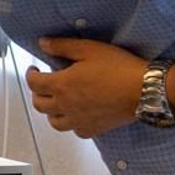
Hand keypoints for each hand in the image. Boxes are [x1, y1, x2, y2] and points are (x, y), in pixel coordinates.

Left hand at [24, 37, 147, 137]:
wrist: (144, 90)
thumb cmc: (118, 68)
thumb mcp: (88, 49)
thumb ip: (62, 46)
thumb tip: (43, 43)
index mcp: (62, 85)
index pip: (34, 84)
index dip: (30, 75)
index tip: (34, 70)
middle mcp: (66, 106)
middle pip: (39, 105)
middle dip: (37, 93)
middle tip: (44, 84)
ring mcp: (79, 120)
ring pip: (54, 122)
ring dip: (51, 111)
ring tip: (57, 100)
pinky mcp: (94, 129)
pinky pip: (75, 131)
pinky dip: (71, 123)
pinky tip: (77, 114)